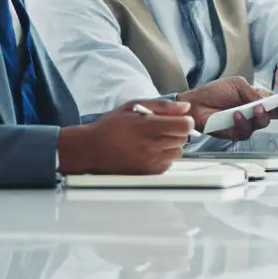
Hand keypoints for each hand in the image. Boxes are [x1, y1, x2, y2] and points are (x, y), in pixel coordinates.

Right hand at [57, 101, 193, 175]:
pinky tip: (150, 151)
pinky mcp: (148, 173)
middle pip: (183, 139)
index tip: (178, 119)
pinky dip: (164, 157)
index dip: (184, 121)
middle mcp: (151, 146)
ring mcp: (150, 161)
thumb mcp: (133, 107)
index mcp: (148, 127)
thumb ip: (162, 106)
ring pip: (177, 152)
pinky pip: (168, 164)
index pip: (184, 126)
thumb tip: (185, 108)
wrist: (92, 149)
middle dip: (177, 131)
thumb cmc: (111, 126)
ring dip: (171, 145)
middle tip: (163, 128)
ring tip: (155, 139)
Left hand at [178, 76, 274, 139]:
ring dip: (257, 117)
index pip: (272, 102)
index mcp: (254, 98)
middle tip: (264, 106)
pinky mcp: (235, 133)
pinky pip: (245, 132)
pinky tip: (236, 115)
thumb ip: (253, 92)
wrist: (195, 103)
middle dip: (270, 111)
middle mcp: (251, 112)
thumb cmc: (213, 92)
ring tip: (251, 109)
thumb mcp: (237, 84)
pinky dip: (242, 123)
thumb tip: (264, 101)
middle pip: (270, 115)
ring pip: (260, 125)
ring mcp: (244, 123)